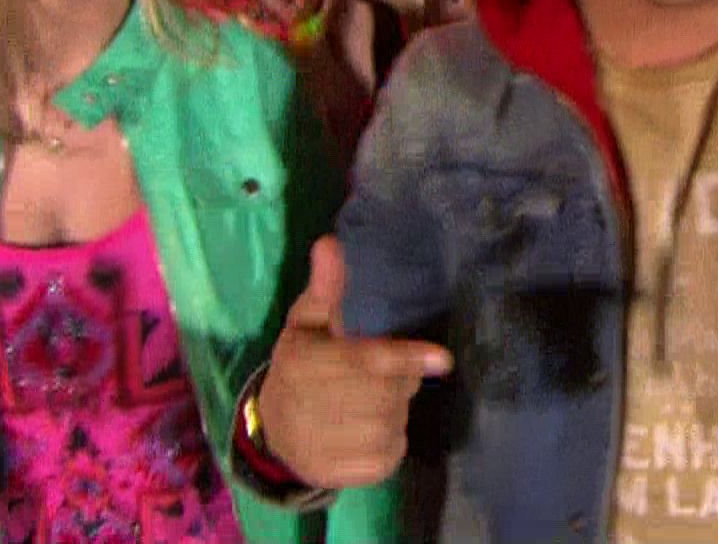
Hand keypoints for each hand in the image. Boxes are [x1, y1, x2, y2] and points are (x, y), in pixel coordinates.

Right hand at [259, 237, 452, 487]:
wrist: (274, 433)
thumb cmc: (300, 366)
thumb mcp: (306, 323)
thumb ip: (325, 288)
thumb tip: (329, 243)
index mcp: (308, 365)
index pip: (369, 363)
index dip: (406, 359)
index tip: (443, 359)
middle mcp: (319, 409)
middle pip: (391, 391)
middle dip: (398, 377)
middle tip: (378, 370)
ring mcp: (334, 446)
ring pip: (395, 421)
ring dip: (394, 407)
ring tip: (369, 399)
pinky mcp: (349, 475)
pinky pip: (393, 452)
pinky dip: (390, 439)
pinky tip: (367, 427)